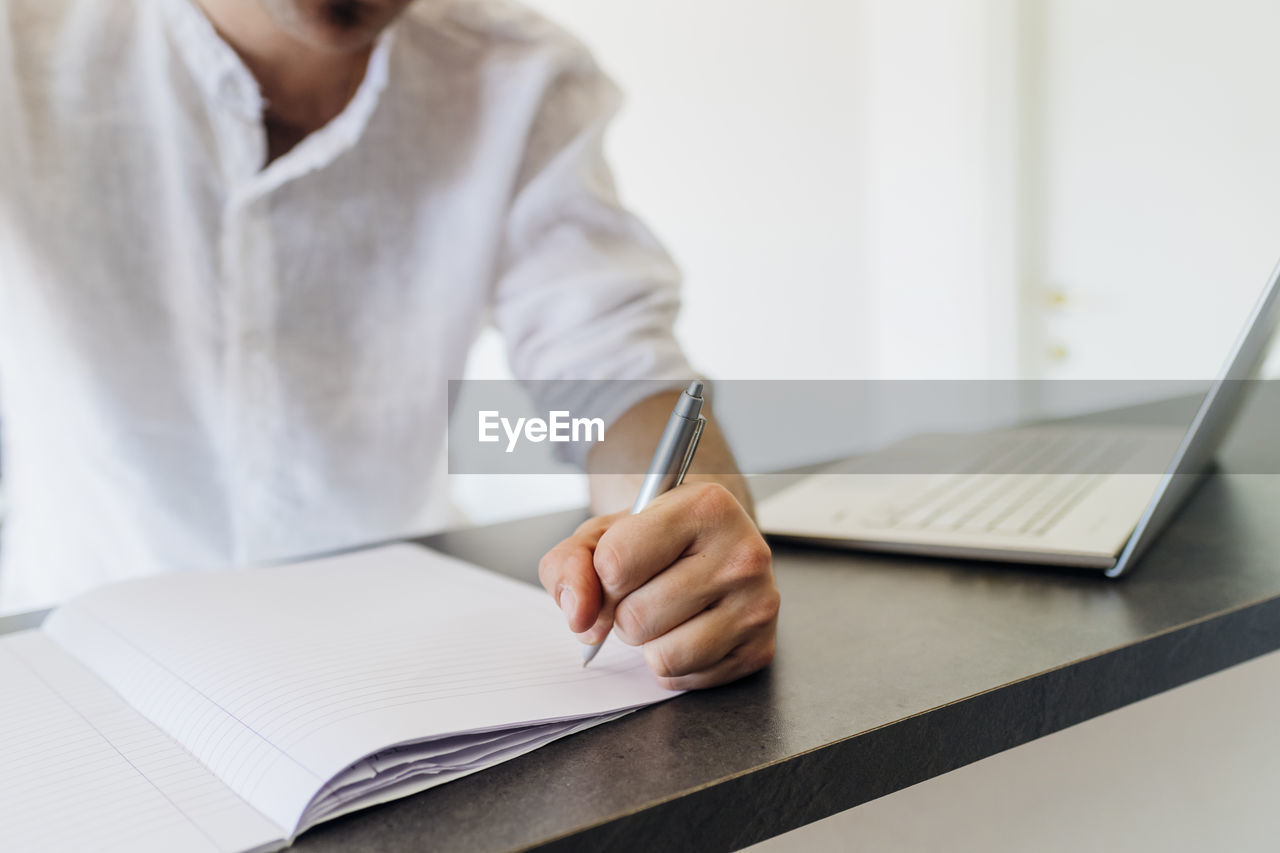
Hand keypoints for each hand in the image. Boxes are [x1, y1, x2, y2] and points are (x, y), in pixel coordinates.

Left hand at [538, 482, 778, 689]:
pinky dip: (671, 665)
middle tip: (645, 590)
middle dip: (623, 613)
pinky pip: (685, 679)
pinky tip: (686, 631)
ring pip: (662, 656)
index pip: (615, 565)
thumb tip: (579, 617)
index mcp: (704, 506)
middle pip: (635, 618)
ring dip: (647, 643)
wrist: (708, 547)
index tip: (616, 568)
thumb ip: (569, 564)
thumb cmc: (653, 540)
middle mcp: (742, 553)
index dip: (601, 577)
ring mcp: (757, 604)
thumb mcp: (602, 534)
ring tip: (665, 612)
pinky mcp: (760, 648)